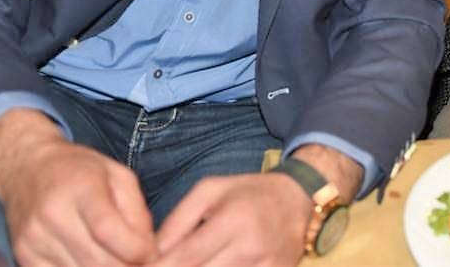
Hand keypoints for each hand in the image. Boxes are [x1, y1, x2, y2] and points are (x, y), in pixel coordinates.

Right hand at [0, 109, 156, 266]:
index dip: (135, 249)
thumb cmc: (80, 170)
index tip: (149, 251)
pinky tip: (91, 262)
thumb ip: (137, 213)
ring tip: (115, 258)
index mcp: (80, 187)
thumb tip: (149, 250)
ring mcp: (33, 238)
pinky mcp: (23, 255)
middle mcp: (52, 214)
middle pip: (96, 260)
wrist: (26, 168)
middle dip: (124, 265)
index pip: (107, 230)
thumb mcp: (119, 176)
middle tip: (136, 258)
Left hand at [152, 172, 310, 266]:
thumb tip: (151, 254)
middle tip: (161, 266)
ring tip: (188, 263)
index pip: (186, 257)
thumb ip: (178, 220)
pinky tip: (213, 266)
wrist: (299, 199)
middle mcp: (251, 248)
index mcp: (233, 220)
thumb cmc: (248, 193)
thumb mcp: (210, 190)